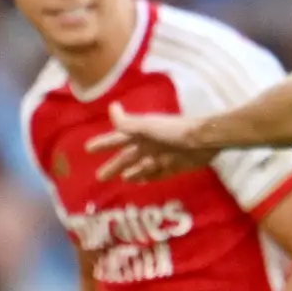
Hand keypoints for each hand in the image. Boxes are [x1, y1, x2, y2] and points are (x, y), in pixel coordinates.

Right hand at [93, 111, 217, 182]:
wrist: (203, 141)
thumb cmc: (174, 131)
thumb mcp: (147, 126)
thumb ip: (127, 122)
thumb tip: (112, 107)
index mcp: (141, 132)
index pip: (117, 138)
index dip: (103, 143)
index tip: (88, 149)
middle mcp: (149, 144)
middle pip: (127, 157)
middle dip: (114, 165)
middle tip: (99, 177)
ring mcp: (161, 156)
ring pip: (141, 167)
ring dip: (132, 172)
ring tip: (124, 178)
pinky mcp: (173, 167)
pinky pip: (157, 175)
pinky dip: (148, 178)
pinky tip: (141, 183)